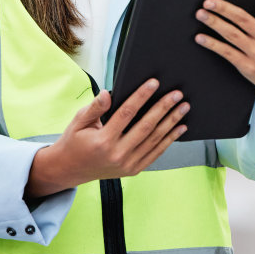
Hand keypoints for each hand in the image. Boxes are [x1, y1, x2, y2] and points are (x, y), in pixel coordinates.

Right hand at [25, 79, 188, 196]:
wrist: (70, 170)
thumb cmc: (75, 141)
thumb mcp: (78, 121)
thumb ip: (95, 107)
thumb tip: (108, 93)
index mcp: (102, 141)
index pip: (126, 113)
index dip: (141, 96)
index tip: (154, 83)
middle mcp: (117, 155)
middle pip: (146, 127)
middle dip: (163, 108)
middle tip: (177, 94)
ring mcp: (127, 165)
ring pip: (154, 140)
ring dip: (171, 122)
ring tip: (184, 107)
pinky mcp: (134, 170)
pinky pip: (155, 153)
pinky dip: (169, 140)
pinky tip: (180, 127)